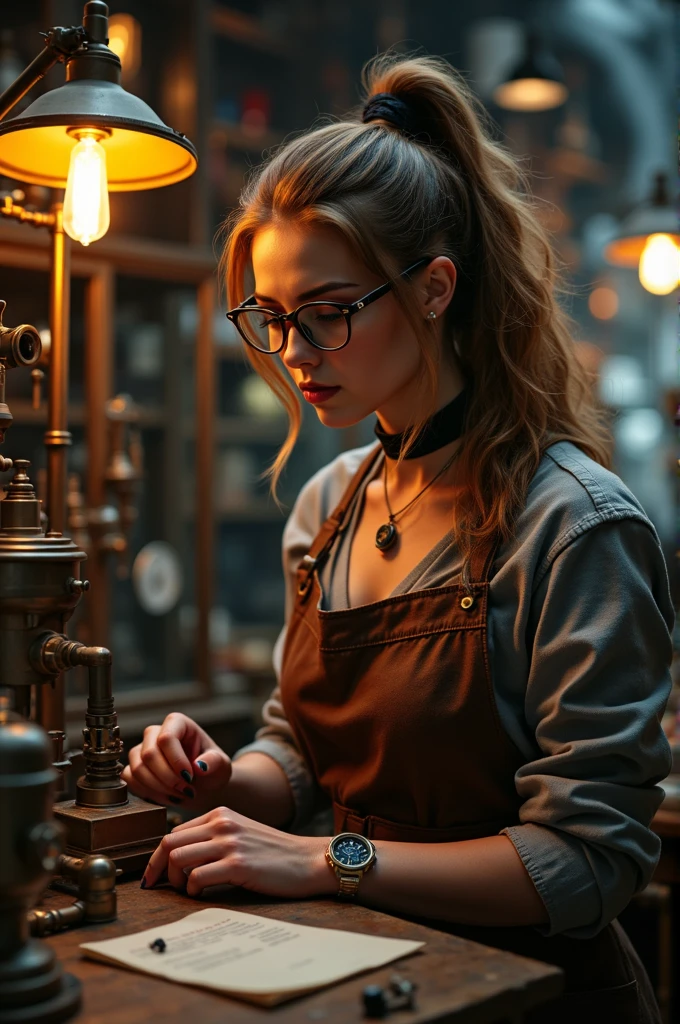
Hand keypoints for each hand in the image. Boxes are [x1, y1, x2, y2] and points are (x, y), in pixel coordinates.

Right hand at [122, 713, 231, 810]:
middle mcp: (155, 733)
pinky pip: (131, 780)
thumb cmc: (212, 770)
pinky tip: (167, 797)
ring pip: (138, 769)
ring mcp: (141, 750)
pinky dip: (148, 793)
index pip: (166, 738)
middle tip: (186, 791)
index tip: (190, 777)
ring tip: (180, 795)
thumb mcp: (221, 765)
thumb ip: (214, 762)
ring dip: (159, 788)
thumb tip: (199, 766)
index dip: (176, 761)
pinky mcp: (133, 768)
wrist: (203, 786)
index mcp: (177, 723)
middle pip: (149, 754)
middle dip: (168, 778)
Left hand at [141, 805, 335, 898]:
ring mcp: (229, 843)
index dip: (158, 856)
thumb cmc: (275, 854)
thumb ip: (214, 837)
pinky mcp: (238, 864)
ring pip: (178, 859)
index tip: (154, 875)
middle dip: (157, 868)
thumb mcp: (241, 833)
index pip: (174, 832)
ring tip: (186, 890)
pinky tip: (202, 894)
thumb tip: (178, 858)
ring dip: (174, 880)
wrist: (308, 860)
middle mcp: (222, 823)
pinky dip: (192, 890)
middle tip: (157, 887)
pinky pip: (197, 877)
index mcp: (220, 814)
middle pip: (169, 843)